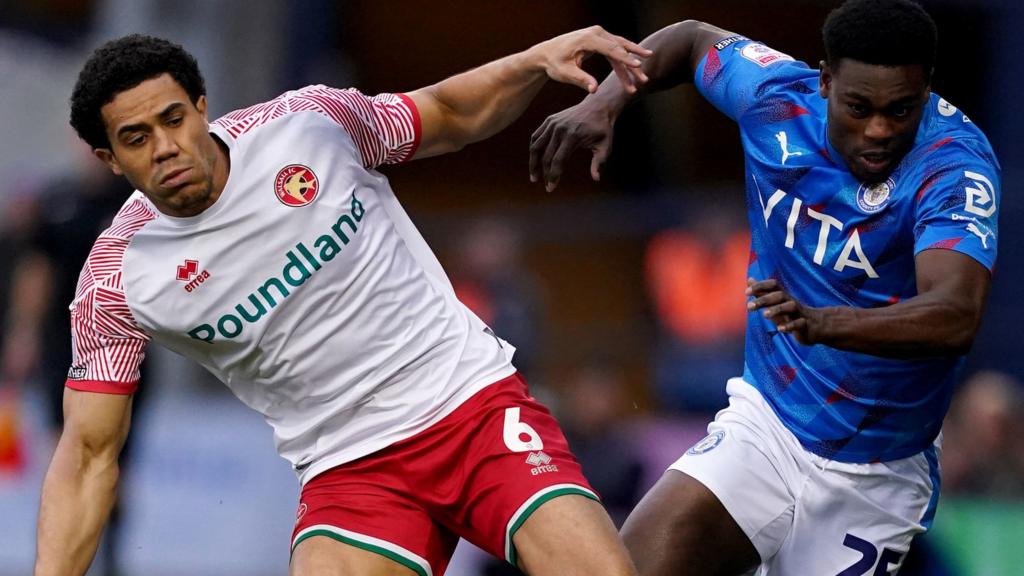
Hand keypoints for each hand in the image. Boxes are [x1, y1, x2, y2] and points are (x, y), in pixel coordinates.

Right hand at [529, 98, 614, 191]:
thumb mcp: (605, 145)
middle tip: (547, 186)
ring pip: (536, 146)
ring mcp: (552, 123)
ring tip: (534, 176)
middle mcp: (559, 129)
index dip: (553, 176)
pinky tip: (534, 160)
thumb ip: (599, 162)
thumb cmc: (603, 128)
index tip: (551, 188)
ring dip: (533, 163)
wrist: (598, 105)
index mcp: (572, 136)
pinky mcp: (549, 120)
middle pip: (546, 156)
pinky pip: (536, 136)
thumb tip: (596, 178)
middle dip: (545, 174)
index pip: (558, 161)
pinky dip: (534, 149)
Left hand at [531, 25, 650, 94]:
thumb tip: (595, 90)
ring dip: (631, 65)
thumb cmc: (554, 63)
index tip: (638, 66)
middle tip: (645, 78)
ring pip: (621, 49)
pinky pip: (615, 51)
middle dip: (633, 65)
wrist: (546, 53)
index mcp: (588, 39)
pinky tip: (632, 74)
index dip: (626, 59)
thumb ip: (581, 80)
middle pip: (620, 48)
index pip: (611, 49)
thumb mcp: (566, 73)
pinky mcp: (600, 40)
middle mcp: (596, 33)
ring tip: (643, 80)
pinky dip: (623, 63)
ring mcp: (599, 34)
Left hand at [746, 278, 819, 344]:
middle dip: (764, 299)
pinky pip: (799, 323)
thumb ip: (762, 293)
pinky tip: (779, 329)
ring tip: (765, 315)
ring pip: (790, 307)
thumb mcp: (775, 303)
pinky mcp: (805, 325)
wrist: (816, 326)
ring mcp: (799, 312)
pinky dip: (789, 325)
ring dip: (777, 309)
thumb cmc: (791, 314)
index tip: (746, 292)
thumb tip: (749, 279)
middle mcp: (791, 301)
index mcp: (783, 296)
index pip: (773, 285)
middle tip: (748, 307)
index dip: (760, 285)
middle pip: (779, 295)